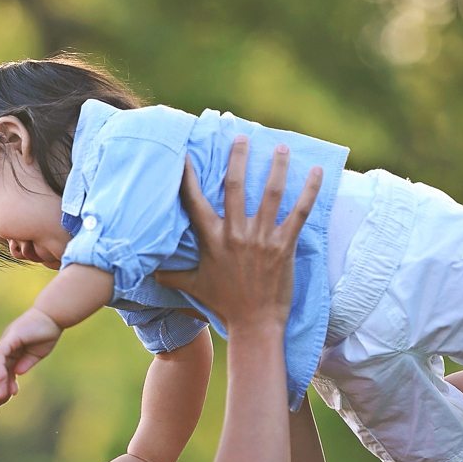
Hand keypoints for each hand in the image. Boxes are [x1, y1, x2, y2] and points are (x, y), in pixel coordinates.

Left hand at [0, 307, 61, 400]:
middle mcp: (7, 345)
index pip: (6, 367)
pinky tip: (2, 378)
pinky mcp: (10, 337)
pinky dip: (0, 366)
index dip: (8, 381)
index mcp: (13, 349)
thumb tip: (16, 373)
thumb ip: (25, 363)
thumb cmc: (47, 333)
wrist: (54, 317)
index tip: (12, 394)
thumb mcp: (37, 354)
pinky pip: (1, 354)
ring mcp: (7, 340)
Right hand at [154, 137, 321, 331]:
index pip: (194, 201)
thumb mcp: (193, 286)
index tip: (186, 154)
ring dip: (276, 167)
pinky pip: (299, 212)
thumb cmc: (224, 304)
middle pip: (235, 186)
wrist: (255, 324)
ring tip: (279, 146)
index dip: (188, 176)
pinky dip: (309, 190)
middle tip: (241, 136)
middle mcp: (235, 234)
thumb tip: (148, 271)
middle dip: (237, 158)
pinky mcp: (284, 246)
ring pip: (270, 193)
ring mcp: (261, 238)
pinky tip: (315, 171)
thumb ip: (171, 274)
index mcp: (211, 239)